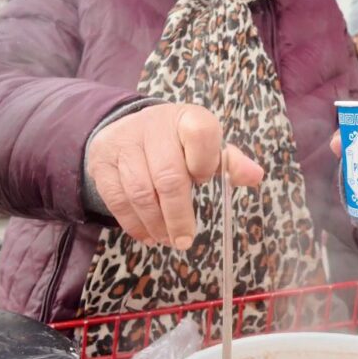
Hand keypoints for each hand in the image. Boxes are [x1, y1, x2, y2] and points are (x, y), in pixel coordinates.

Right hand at [87, 103, 264, 249]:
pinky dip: (134, 224)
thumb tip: (256, 176)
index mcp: (187, 118)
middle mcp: (153, 125)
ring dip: (156, 224)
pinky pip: (117, 199)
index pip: (200, 134)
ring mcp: (124, 142)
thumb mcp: (206, 146)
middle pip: (168, 176)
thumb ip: (230, 162)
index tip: (203, 181)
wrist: (130, 128)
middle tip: (185, 240)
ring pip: (140, 192)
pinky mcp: (102, 161)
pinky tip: (148, 235)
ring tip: (168, 240)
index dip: (204, 164)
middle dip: (178, 215)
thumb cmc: (178, 144)